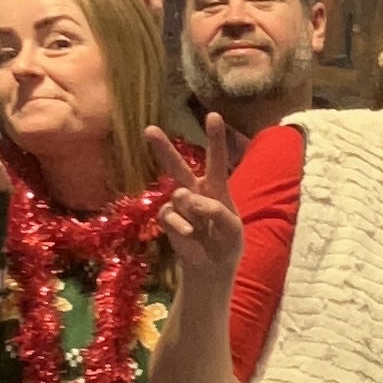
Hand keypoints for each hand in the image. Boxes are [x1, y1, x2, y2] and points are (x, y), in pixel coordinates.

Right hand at [147, 118, 242, 279]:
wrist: (211, 268)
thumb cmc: (227, 243)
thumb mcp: (233, 229)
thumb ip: (218, 211)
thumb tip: (191, 197)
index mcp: (216, 187)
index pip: (216, 159)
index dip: (215, 138)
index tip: (213, 115)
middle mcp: (195, 190)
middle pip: (178, 166)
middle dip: (164, 149)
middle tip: (149, 129)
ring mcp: (179, 205)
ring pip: (178, 195)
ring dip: (190, 210)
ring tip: (199, 226)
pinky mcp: (168, 219)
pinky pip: (169, 215)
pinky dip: (179, 224)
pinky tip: (188, 233)